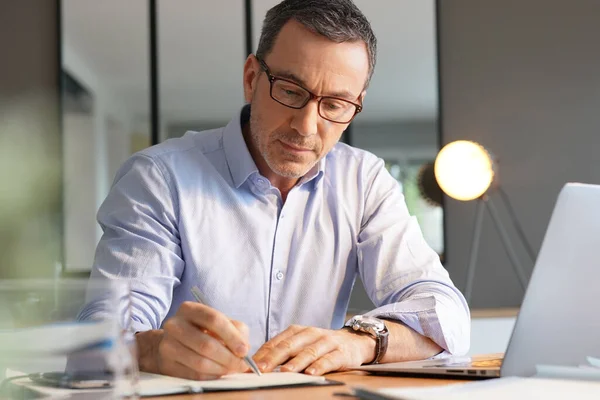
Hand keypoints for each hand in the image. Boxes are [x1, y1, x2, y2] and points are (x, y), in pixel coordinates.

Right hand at [136, 301, 249, 379]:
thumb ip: (236, 331)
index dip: (231, 336)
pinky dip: (212, 376)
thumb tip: (245, 349)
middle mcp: (175, 325)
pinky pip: (194, 374)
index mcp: (189, 309)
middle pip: (206, 344)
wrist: (173, 342)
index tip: (244, 350)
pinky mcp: (167, 364)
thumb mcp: (219, 323)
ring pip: (200, 362)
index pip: (213, 319)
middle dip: (228, 357)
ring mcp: (168, 345)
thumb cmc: (202, 330)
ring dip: (221, 369)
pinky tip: (219, 372)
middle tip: (241, 364)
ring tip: (231, 368)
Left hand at [252, 325, 375, 375]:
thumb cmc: (322, 345)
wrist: (354, 341)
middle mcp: (311, 334)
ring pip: (309, 352)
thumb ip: (282, 351)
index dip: (263, 354)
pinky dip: (320, 366)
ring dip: (296, 362)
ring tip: (285, 371)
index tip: (250, 366)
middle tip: (262, 369)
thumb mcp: (301, 343)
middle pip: (289, 346)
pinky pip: (329, 359)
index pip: (276, 342)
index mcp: (297, 331)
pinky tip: (312, 373)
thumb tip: (258, 364)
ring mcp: (326, 342)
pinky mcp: (341, 353)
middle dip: (274, 358)